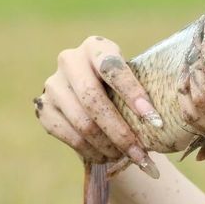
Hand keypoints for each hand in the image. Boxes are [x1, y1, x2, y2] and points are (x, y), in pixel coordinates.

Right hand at [35, 36, 159, 176]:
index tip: (155, 121)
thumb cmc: (121, 86)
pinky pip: (70, 137)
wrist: (89, 94)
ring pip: (82, 123)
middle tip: (140, 153)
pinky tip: (107, 157)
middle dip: (120, 132)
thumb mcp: (132, 78)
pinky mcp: (44, 109)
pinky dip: (92, 151)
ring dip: (108, 146)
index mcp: (95, 47)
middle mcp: (69, 61)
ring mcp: (53, 85)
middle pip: (94, 100)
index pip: (113, 69)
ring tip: (127, 157)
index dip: (134, 95)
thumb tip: (160, 124)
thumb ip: (145, 91)